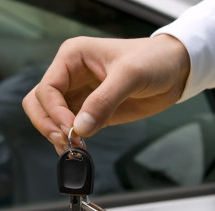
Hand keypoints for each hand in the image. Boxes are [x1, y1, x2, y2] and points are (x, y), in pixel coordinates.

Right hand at [23, 34, 189, 153]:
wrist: (175, 70)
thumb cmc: (154, 60)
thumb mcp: (131, 75)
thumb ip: (104, 101)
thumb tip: (80, 128)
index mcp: (73, 57)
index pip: (47, 88)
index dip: (54, 111)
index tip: (71, 128)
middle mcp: (70, 75)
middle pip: (38, 103)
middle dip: (48, 124)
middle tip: (67, 140)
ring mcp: (78, 94)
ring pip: (48, 117)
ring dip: (55, 134)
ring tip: (75, 148)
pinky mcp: (88, 111)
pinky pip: (67, 128)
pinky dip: (68, 140)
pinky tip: (80, 148)